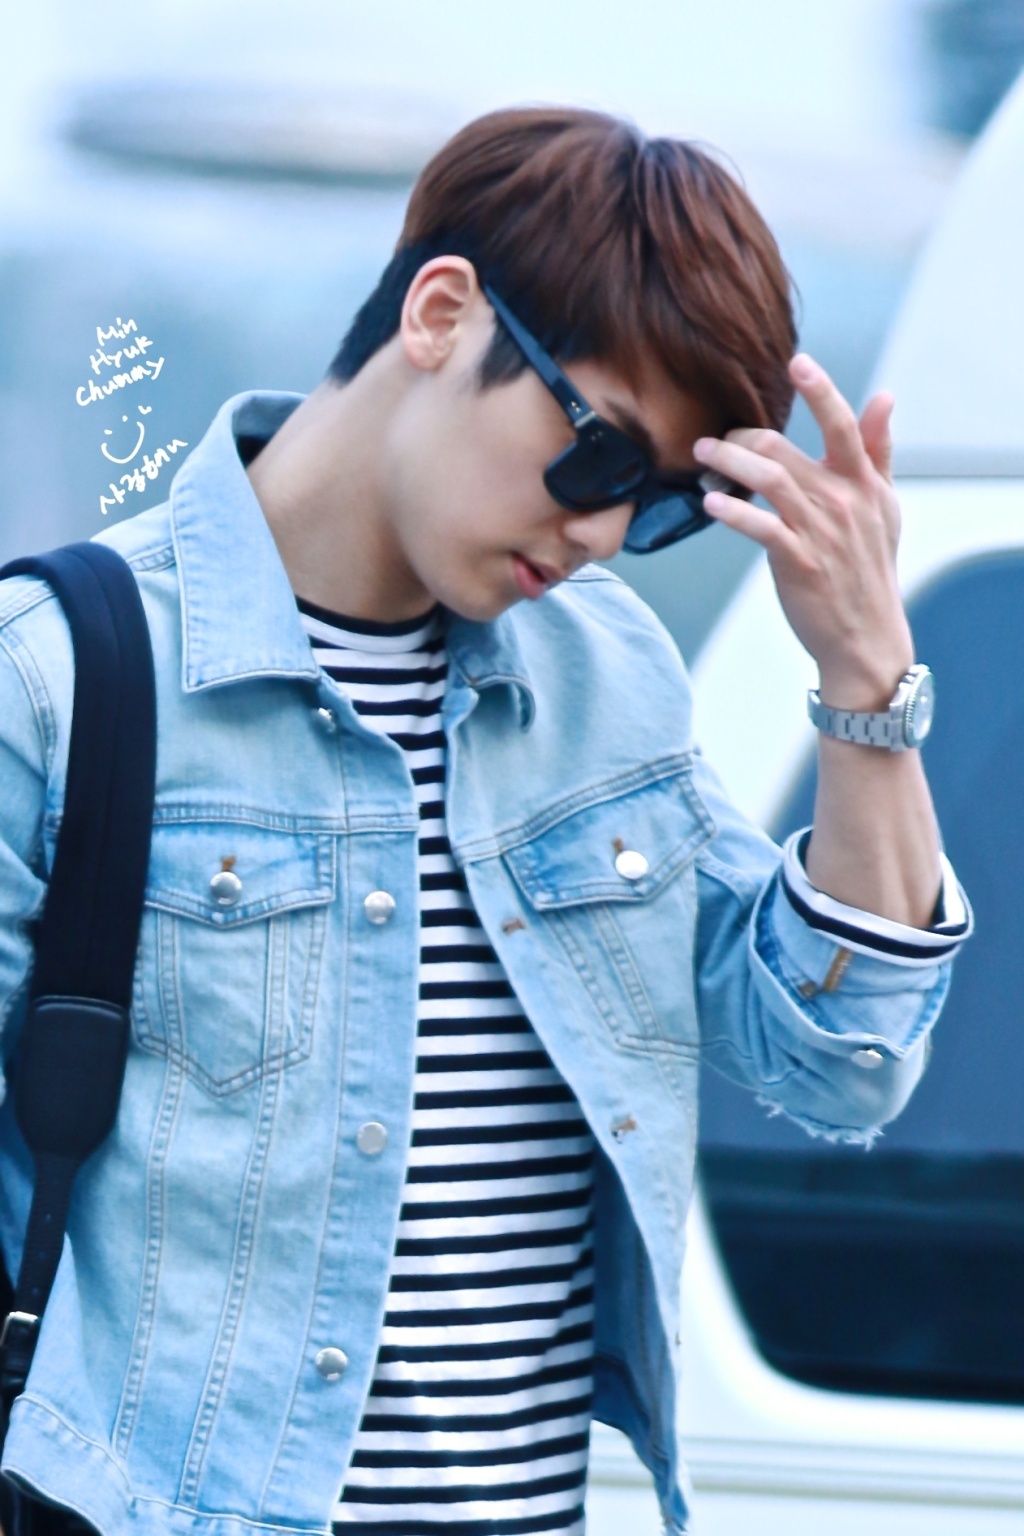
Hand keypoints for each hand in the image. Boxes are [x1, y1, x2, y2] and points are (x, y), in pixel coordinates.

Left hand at [694, 354, 913, 707]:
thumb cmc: (868, 568)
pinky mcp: (797, 561)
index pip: (844, 425)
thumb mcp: (883, 506)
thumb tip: (885, 396)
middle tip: (714, 443)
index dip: (821, 390)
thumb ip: (879, 449)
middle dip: (742, 438)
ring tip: (702, 458)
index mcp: (863, 482)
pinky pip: (761, 527)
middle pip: (784, 449)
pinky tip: (711, 505)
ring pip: (768, 479)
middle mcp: (843, 500)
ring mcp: (820, 531)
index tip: (797, 361)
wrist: (865, 636)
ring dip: (728, 463)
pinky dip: (733, 512)